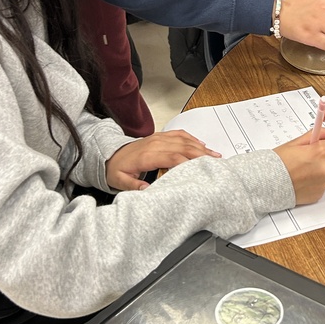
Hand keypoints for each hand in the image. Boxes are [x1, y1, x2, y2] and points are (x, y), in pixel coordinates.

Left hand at [105, 130, 221, 190]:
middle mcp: (154, 144)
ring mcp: (158, 138)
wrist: (110, 154)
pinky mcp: (160, 136)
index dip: (187, 162)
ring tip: (214, 154)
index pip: (171, 157)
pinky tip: (201, 144)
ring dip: (200, 147)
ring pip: (183, 140)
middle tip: (215, 162)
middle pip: (182, 147)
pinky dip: (191, 138)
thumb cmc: (116, 168)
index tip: (200, 169)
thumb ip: (133, 185)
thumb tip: (147, 189)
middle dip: (200, 154)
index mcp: (146, 155)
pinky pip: (179, 134)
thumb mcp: (119, 181)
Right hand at [274, 127, 324, 203]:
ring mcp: (323, 183)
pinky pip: (322, 186)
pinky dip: (315, 183)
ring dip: (324, 171)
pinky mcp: (318, 195)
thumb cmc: (277, 162)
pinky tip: (302, 181)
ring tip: (304, 171)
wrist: (265, 183)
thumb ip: (318, 135)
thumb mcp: (296, 143)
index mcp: (321, 152)